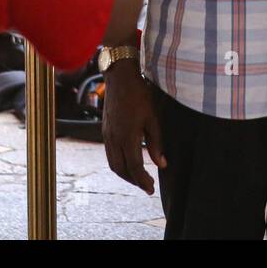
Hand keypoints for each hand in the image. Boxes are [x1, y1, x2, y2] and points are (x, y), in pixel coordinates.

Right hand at [101, 65, 165, 194]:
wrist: (119, 78)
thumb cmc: (139, 95)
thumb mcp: (153, 118)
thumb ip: (156, 143)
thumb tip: (161, 164)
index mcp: (127, 136)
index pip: (134, 166)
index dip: (143, 180)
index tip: (151, 189)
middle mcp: (113, 138)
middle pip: (120, 169)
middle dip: (134, 181)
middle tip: (147, 186)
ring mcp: (107, 135)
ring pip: (113, 163)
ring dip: (125, 174)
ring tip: (138, 177)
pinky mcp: (105, 130)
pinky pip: (109, 154)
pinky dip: (119, 163)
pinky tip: (128, 162)